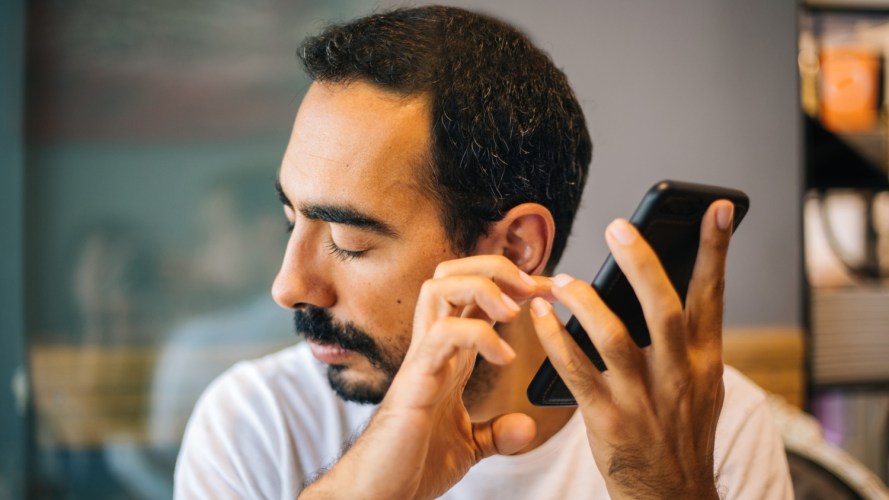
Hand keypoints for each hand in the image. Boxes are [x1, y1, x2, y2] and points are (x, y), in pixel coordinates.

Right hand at [301, 256, 544, 499]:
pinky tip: (503, 357)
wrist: (380, 494)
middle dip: (494, 267)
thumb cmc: (413, 464)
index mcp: (448, 355)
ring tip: (514, 312)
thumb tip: (525, 425)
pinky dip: (480, 334)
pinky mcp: (415, 379)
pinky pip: (444, 333)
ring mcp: (422, 358)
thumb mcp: (468, 446)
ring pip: (439, 287)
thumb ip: (496, 432)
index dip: (511, 284)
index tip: (547, 291)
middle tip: (532, 288)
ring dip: (484, 287)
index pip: (473, 296)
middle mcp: (433, 347)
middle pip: (451, 273)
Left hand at [529, 200, 734, 499]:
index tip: (716, 208)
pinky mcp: (608, 420)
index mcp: (705, 362)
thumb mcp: (703, 387)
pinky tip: (541, 317)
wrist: (673, 497)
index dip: (715, 251)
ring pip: (612, 336)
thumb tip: (667, 288)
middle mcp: (678, 376)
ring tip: (562, 279)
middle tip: (619, 226)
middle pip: (662, 308)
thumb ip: (688, 342)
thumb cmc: (682, 434)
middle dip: (641, 264)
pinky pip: (575, 371)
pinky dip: (555, 339)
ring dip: (584, 301)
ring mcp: (642, 399)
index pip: (713, 296)